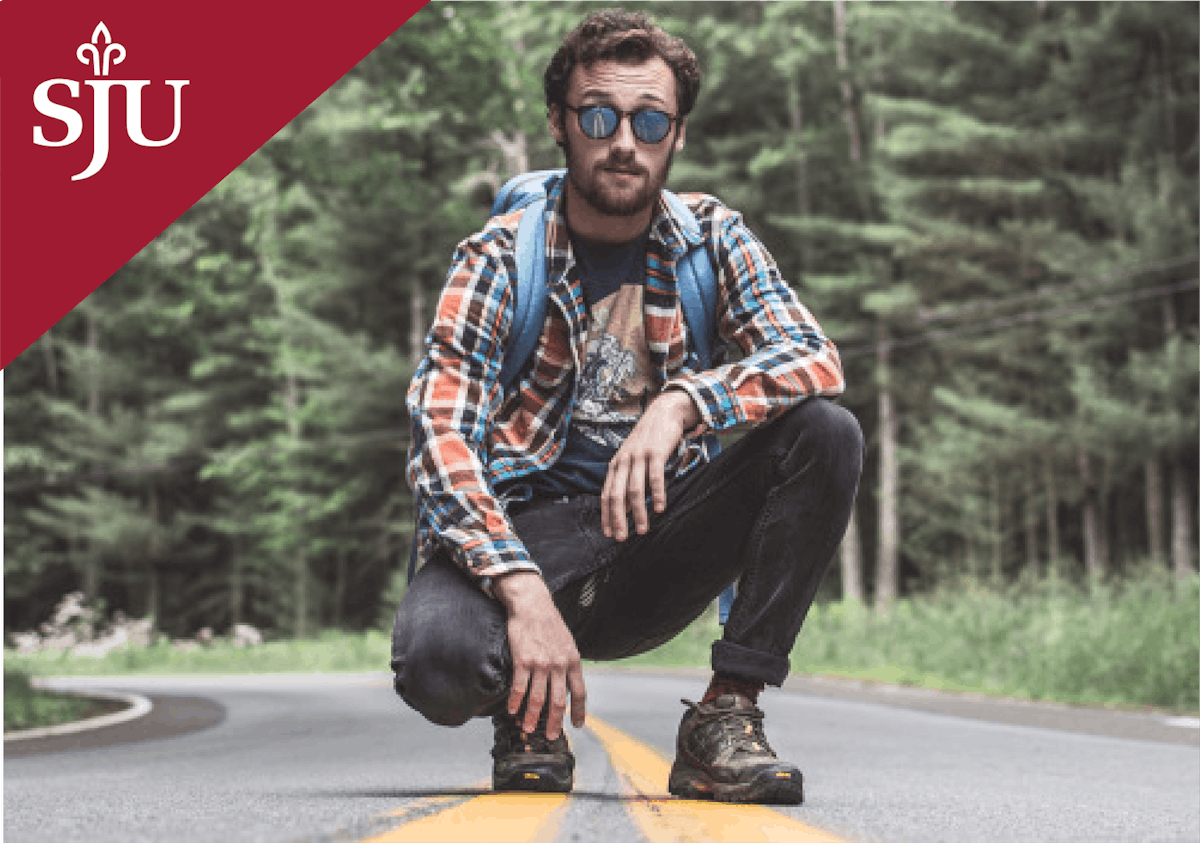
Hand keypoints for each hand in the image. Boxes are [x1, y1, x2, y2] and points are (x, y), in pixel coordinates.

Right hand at [492, 572, 585, 739]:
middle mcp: (559, 665)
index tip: (578, 725)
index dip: (579, 711)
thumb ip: (569, 663)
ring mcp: (541, 664)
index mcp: (573, 661)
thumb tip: (569, 682)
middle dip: (555, 722)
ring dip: (532, 716)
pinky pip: (519, 687)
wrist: (533, 605)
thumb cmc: (549, 623)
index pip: (579, 692)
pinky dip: (515, 702)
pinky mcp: (523, 660)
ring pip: (538, 698)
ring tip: (527, 728)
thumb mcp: (568, 643)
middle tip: (551, 736)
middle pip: (558, 701)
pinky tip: (512, 710)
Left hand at [602, 389, 701, 540]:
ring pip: (635, 490)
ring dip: (638, 512)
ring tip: (642, 529)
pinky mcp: (655, 452)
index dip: (606, 515)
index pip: (606, 495)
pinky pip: (655, 477)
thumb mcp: (632, 459)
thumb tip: (626, 508)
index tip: (608, 533)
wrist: (662, 412)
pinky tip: (660, 508)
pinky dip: (657, 495)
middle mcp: (623, 461)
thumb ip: (628, 480)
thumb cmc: (648, 440)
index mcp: (616, 465)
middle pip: (617, 496)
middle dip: (618, 519)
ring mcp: (638, 456)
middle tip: (621, 538)